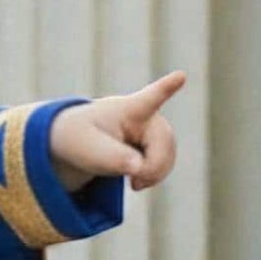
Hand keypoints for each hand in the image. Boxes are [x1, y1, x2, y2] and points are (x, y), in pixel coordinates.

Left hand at [49, 71, 184, 192]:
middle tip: (134, 184)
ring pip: (168, 155)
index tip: (180, 76)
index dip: (166, 88)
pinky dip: (154, 176)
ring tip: (133, 183)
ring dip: (154, 174)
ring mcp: (153, 129)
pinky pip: (165, 163)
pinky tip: (137, 180)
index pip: (150, 98)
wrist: (80, 142)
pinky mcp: (156, 142)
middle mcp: (146, 115)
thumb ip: (113, 158)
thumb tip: (139, 168)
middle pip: (164, 142)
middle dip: (153, 167)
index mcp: (127, 109)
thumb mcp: (88, 151)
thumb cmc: (81, 140)